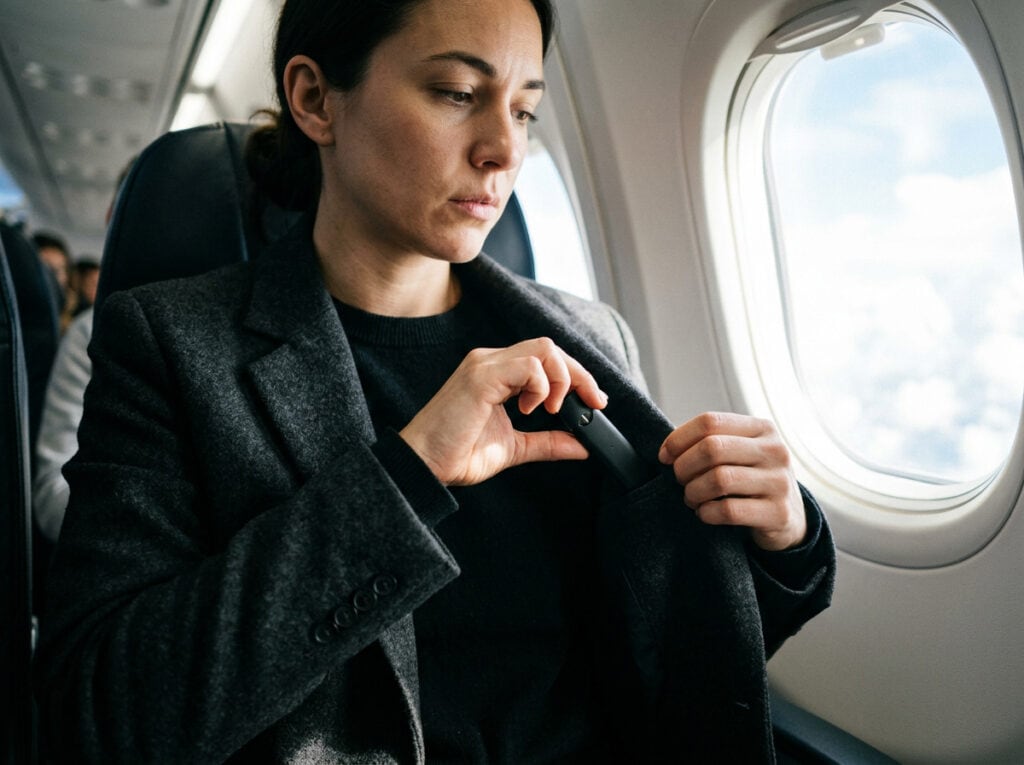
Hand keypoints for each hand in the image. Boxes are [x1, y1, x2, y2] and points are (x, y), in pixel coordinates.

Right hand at [399, 337, 605, 485]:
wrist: (424, 465)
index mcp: (497, 373)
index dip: (576, 376)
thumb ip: (548, 441)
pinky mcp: (480, 377)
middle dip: (579, 375)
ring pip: (543, 350)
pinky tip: (531, 410)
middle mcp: (490, 361)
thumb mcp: (515, 447)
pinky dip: (541, 387)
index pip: (546, 358)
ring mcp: (484, 365)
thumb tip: (583, 445)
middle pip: (550, 348)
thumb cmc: (456, 454)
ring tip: (551, 410)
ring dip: (561, 380)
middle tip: (592, 404)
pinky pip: (527, 366)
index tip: (595, 403)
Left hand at [658, 413, 805, 550]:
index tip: (664, 456)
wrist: (789, 518)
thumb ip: (711, 443)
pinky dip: (707, 512)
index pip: (710, 421)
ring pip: (719, 479)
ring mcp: (780, 482)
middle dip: (684, 466)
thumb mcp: (740, 453)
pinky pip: (729, 510)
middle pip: (712, 448)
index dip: (679, 438)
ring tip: (691, 498)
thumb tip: (667, 451)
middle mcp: (775, 451)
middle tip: (679, 480)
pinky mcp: (779, 513)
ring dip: (693, 492)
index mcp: (762, 428)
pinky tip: (705, 513)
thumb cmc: (751, 479)